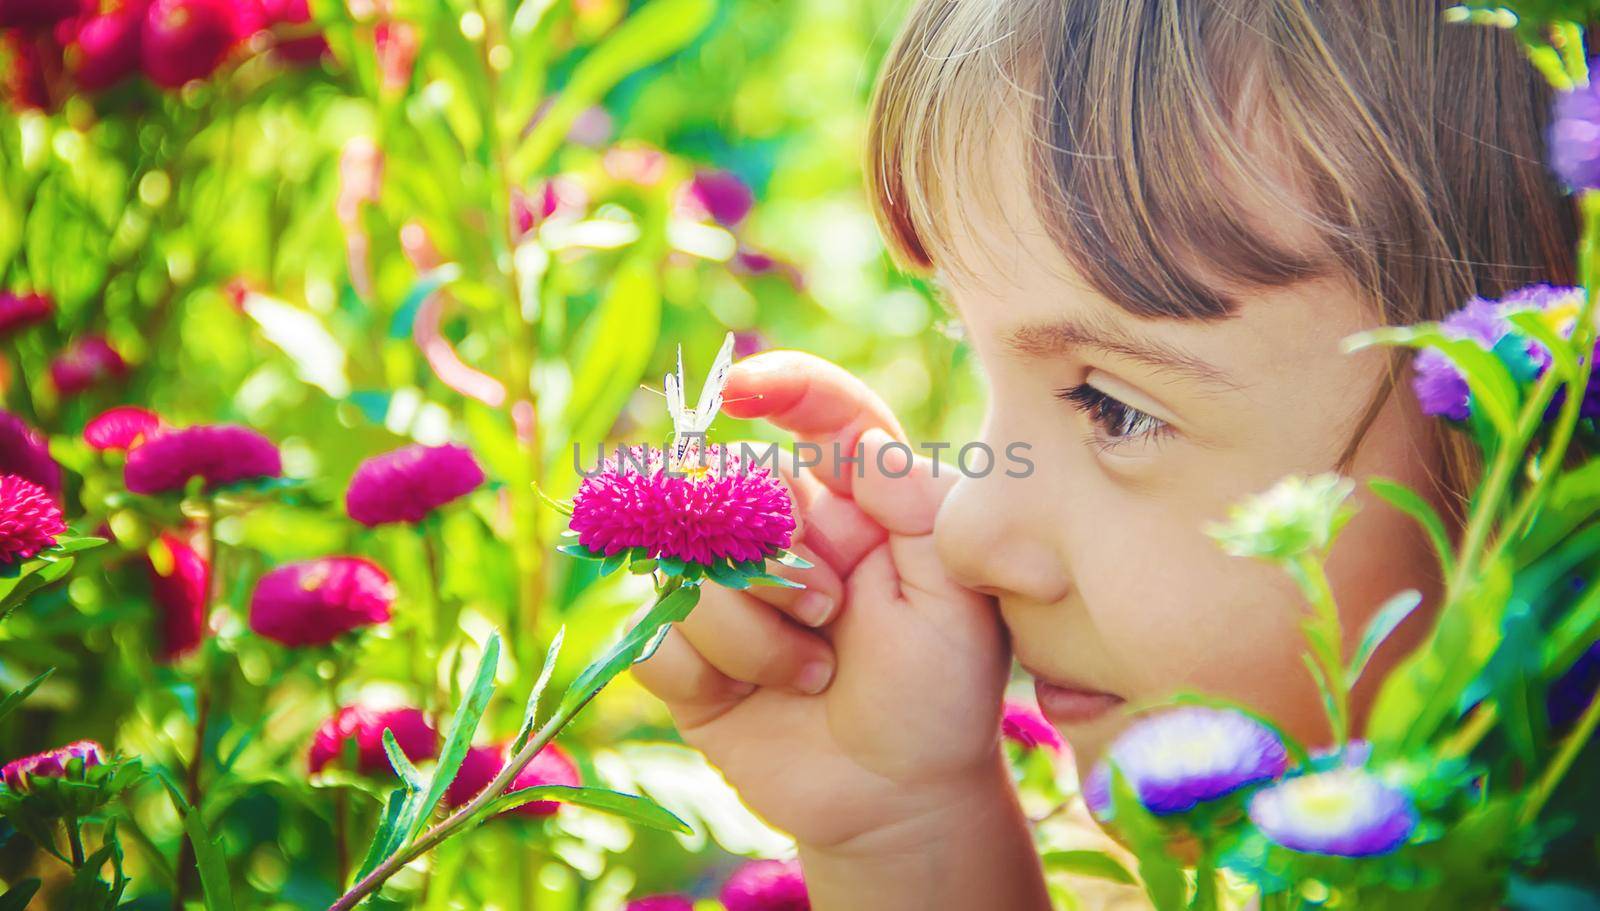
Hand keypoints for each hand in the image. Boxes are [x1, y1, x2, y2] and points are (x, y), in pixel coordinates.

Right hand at [631, 350, 1012, 850]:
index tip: (743, 390)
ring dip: (749, 629)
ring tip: (811, 673)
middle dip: (771, 555)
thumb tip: (857, 436)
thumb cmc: (942, 692)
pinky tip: (750, 698)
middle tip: (828, 612)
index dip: (782, 388)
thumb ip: (915, 507)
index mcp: (856, 505)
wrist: (901, 800)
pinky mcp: (688, 657)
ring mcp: (728, 594)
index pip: (822, 418)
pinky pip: (654, 635)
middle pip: (726, 485)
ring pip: (684, 565)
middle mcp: (784, 535)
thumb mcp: (954, 598)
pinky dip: (702, 669)